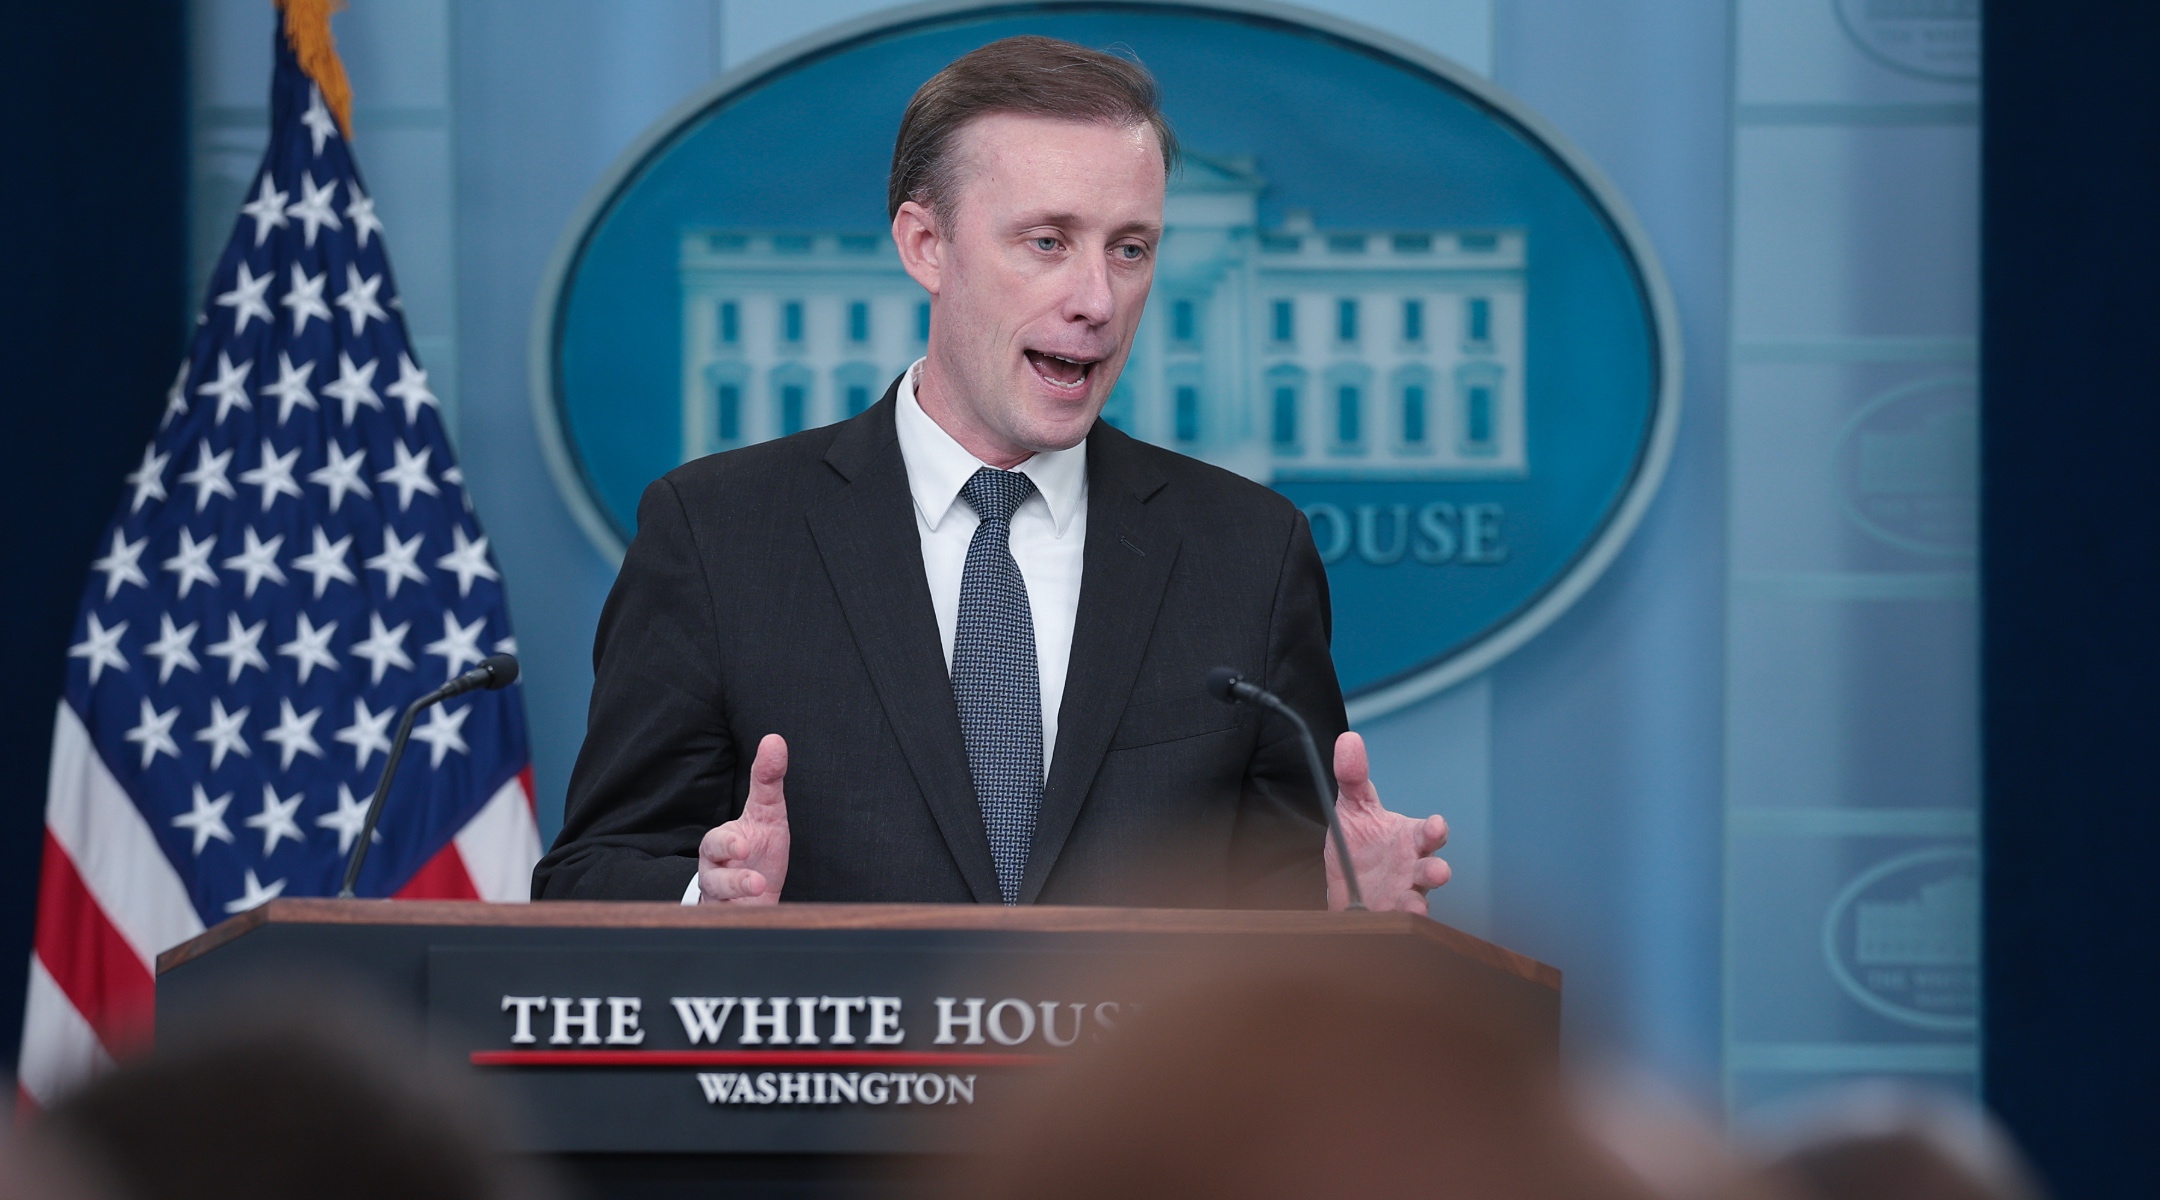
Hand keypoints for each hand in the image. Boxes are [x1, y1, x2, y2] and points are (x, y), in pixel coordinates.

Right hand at [696, 734, 790, 903]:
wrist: (754, 894)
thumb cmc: (758, 849)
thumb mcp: (767, 813)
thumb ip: (768, 780)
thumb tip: (773, 740)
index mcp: (721, 846)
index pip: (717, 843)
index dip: (728, 844)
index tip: (744, 845)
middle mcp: (715, 873)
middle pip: (711, 879)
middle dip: (730, 879)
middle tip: (752, 880)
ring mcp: (722, 900)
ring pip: (720, 904)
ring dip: (739, 898)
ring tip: (759, 891)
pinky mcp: (730, 920)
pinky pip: (728, 923)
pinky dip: (740, 920)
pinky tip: (755, 917)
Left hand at [1326, 731, 1449, 912]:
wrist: (1341, 880)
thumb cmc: (1358, 840)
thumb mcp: (1351, 806)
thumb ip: (1352, 776)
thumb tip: (1348, 740)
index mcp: (1409, 838)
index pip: (1430, 834)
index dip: (1435, 831)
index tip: (1435, 826)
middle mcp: (1412, 868)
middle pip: (1433, 871)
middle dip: (1437, 872)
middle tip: (1436, 871)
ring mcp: (1402, 894)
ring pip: (1419, 901)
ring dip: (1418, 904)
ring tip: (1413, 905)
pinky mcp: (1387, 915)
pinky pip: (1396, 922)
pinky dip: (1395, 923)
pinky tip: (1389, 920)